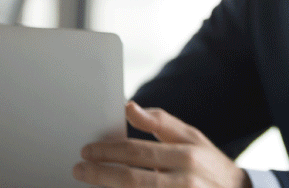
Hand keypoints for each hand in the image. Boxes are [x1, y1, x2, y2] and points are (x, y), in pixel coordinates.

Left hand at [73, 101, 249, 187]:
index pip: (137, 152)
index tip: (87, 150)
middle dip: (99, 174)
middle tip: (79, 169)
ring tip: (88, 183)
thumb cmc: (209, 164)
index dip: (108, 151)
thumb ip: (161, 123)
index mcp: (187, 155)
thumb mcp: (193, 138)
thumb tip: (129, 107)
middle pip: (130, 179)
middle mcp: (185, 181)